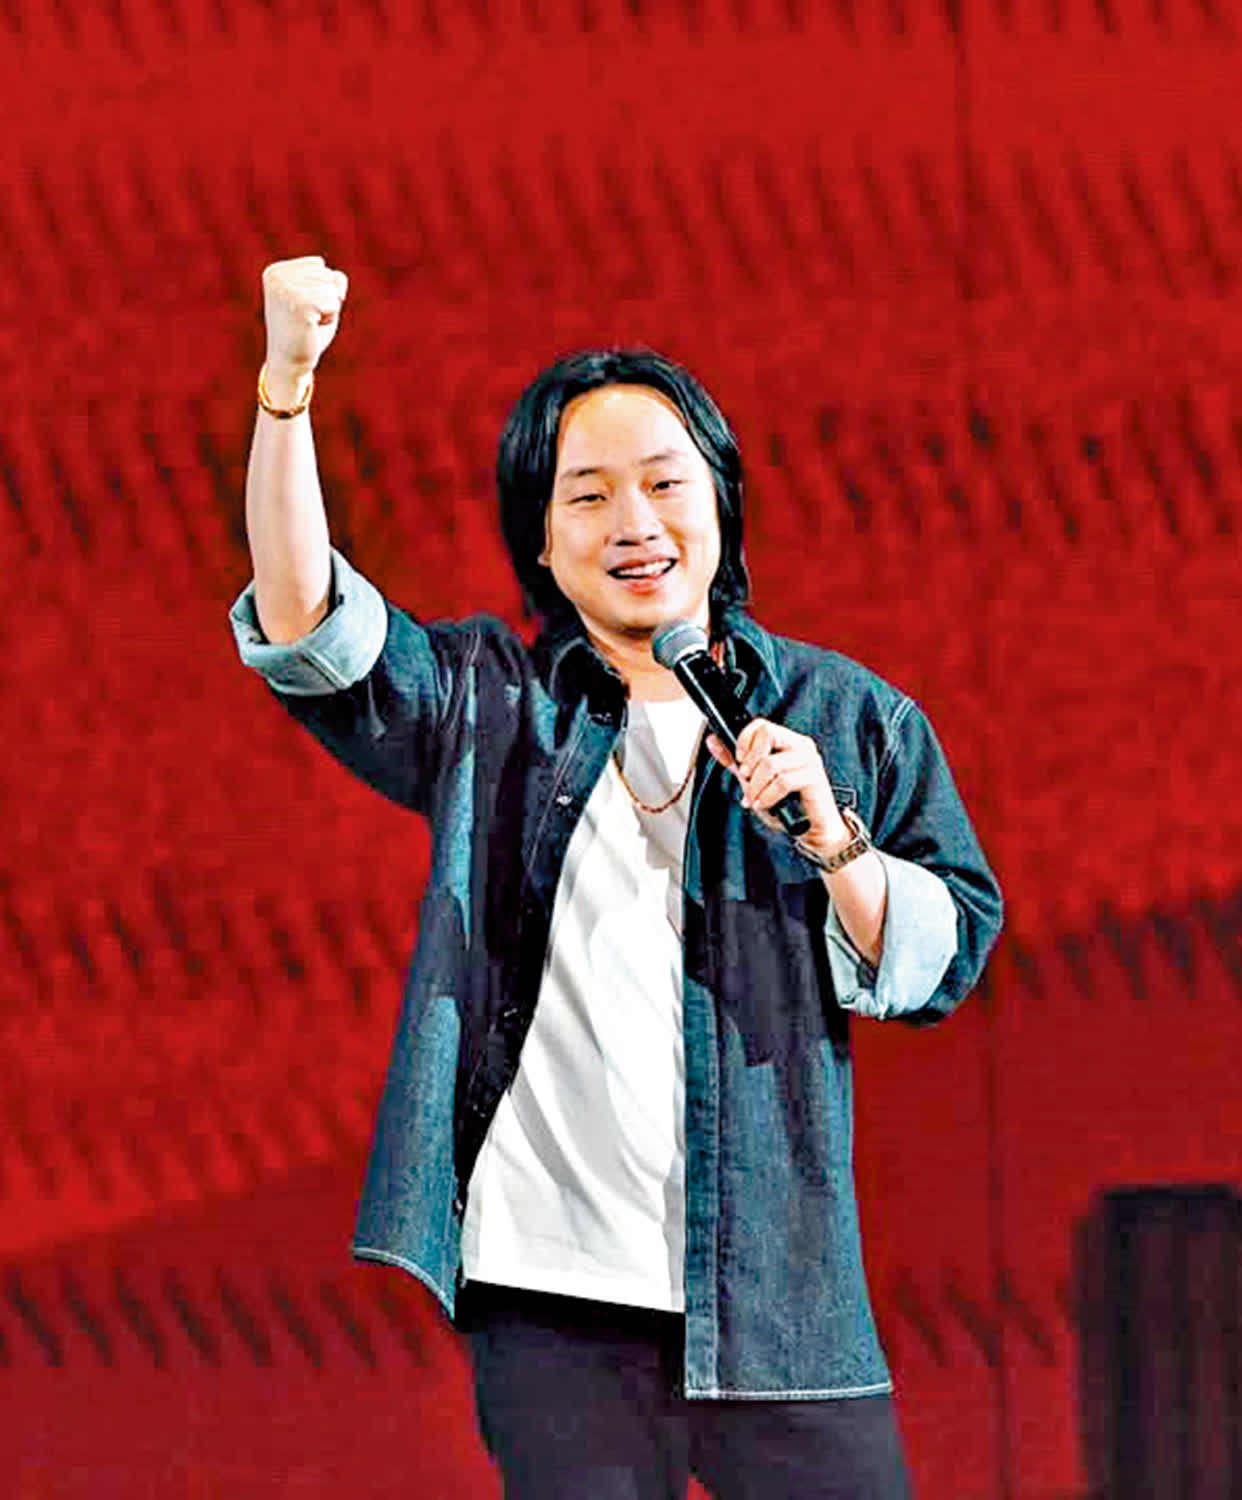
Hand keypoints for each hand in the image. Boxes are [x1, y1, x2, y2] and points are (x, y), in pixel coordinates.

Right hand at [261, 256, 348, 401]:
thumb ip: (333, 280)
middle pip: (327, 274)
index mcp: (276, 271)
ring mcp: (286, 289)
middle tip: (306, 318)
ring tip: (309, 323)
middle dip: (325, 299)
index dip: (320, 289)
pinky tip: (312, 327)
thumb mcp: (320, 298)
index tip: (302, 308)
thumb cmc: (306, 331)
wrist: (289, 363)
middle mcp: (277, 276)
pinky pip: (334, 302)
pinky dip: (330, 318)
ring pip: (332, 288)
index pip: (319, 265)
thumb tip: (338, 280)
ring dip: (328, 310)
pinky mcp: (300, 303)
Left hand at [706, 719, 850, 855]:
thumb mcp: (754, 781)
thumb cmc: (787, 805)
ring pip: (771, 763)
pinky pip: (782, 782)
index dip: (745, 739)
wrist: (812, 830)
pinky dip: (767, 796)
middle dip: (750, 759)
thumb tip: (713, 741)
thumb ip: (735, 761)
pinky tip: (764, 804)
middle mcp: (801, 746)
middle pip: (768, 734)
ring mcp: (809, 761)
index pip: (762, 724)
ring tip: (753, 799)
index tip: (739, 759)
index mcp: (788, 741)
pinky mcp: (814, 778)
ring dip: (755, 786)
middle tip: (746, 778)